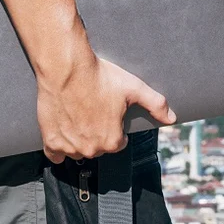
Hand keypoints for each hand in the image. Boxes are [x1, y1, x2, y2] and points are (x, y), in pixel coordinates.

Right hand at [37, 42, 175, 163]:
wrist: (66, 68)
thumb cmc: (100, 77)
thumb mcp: (134, 88)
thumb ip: (156, 105)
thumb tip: (172, 118)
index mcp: (112, 141)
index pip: (118, 143)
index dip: (115, 128)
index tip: (109, 114)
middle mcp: (91, 149)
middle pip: (98, 148)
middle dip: (97, 134)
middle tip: (94, 111)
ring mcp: (69, 147)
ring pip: (78, 151)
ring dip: (79, 140)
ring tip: (79, 117)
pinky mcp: (51, 141)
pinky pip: (55, 155)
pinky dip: (59, 148)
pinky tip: (63, 133)